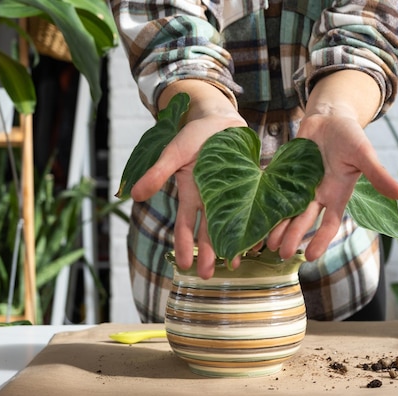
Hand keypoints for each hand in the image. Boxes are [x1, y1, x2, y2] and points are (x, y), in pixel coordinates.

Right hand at [130, 81, 245, 277]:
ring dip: (232, 243)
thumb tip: (134, 196)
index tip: (184, 265)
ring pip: (231, 223)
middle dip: (208, 253)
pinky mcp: (250, 184)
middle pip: (209, 230)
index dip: (183, 244)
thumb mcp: (173, 152)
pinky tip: (263, 237)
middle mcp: (211, 198)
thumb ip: (158, 173)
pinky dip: (257, 222)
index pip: (185, 224)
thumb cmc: (193, 135)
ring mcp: (231, 193)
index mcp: (192, 193)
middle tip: (208, 276)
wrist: (218, 118)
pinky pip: (254, 206)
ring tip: (235, 265)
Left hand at [266, 113, 397, 260]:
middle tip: (280, 254)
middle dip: (292, 237)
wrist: (330, 118)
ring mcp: (299, 184)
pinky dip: (264, 201)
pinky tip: (253, 213)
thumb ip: (378, 175)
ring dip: (277, 226)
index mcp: (336, 193)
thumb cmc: (350, 136)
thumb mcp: (364, 154)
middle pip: (303, 220)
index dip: (321, 240)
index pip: (330, 223)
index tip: (311, 256)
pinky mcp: (285, 173)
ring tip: (266, 242)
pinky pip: (273, 189)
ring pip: (287, 210)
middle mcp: (317, 194)